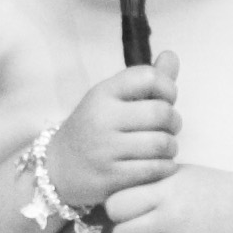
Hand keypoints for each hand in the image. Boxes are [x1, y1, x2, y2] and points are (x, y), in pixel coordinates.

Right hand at [43, 56, 181, 208]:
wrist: (58, 168)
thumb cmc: (94, 128)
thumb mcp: (111, 99)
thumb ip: (144, 80)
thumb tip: (172, 55)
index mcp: (102, 93)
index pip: (148, 77)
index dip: (168, 87)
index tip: (166, 99)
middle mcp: (102, 118)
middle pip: (161, 112)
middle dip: (174, 121)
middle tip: (169, 128)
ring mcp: (105, 149)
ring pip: (162, 143)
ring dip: (171, 147)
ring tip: (164, 148)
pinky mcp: (111, 177)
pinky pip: (155, 170)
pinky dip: (166, 167)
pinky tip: (160, 164)